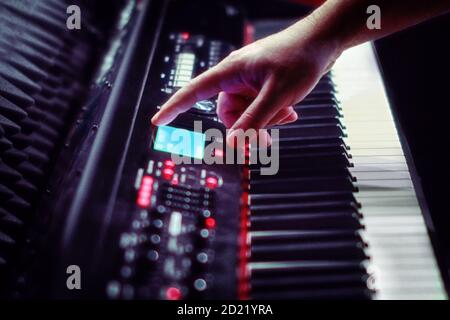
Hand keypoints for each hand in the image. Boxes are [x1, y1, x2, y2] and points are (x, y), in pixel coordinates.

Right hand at [151, 18, 340, 144]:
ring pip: (246, 114)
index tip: (157, 121)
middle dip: (247, 128)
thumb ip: (253, 121)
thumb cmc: (299, 58)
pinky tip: (289, 111)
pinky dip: (272, 115)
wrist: (323, 42)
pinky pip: (259, 109)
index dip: (174, 107)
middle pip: (227, 114)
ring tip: (286, 113)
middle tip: (265, 138)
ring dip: (265, 121)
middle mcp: (236, 78)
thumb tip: (232, 144)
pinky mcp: (262, 86)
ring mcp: (250, 82)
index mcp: (230, 72)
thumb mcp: (275, 95)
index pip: (194, 91)